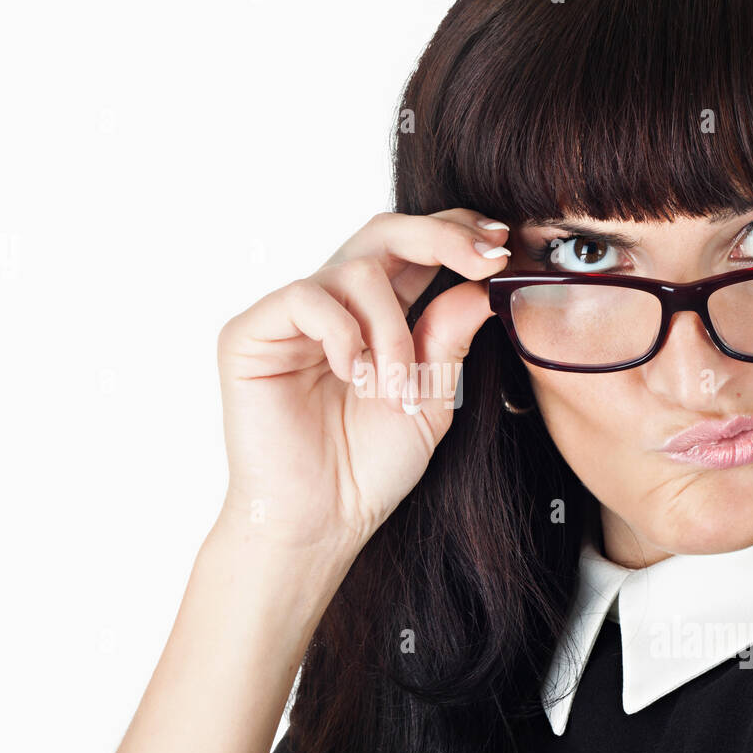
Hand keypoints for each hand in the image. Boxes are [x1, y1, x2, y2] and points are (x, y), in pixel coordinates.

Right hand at [215, 208, 511, 582]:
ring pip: (356, 270)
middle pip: (385, 230)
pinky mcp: (251, 333)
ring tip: (394, 388)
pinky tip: (350, 375)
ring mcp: (290, 317)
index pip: (415, 248)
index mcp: (378, 316)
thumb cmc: (368, 468)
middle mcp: (334, 306)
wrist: (322, 521)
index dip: (457, 232)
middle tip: (482, 259)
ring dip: (392, 330)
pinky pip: (305, 297)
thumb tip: (483, 280)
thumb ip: (450, 335)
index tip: (502, 244)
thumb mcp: (432, 397)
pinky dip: (342, 334)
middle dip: (441, 236)